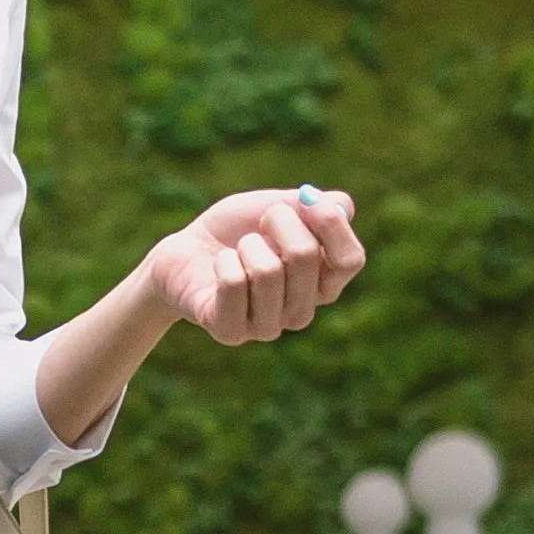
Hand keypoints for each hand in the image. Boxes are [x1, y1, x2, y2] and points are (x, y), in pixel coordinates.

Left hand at [144, 186, 364, 348]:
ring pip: (268, 271)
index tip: (307, 200)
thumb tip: (339, 208)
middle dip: (277, 221)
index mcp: (323, 282)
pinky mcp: (231, 332)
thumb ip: (313, 206)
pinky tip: (219, 267)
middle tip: (260, 223)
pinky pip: (234, 284)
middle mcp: (301, 311)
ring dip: (246, 245)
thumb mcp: (276, 206)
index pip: (350, 259)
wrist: (184, 254)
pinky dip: (223, 262)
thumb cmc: (236, 231)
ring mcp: (268, 327)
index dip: (332, 225)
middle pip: (306, 256)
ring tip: (237, 250)